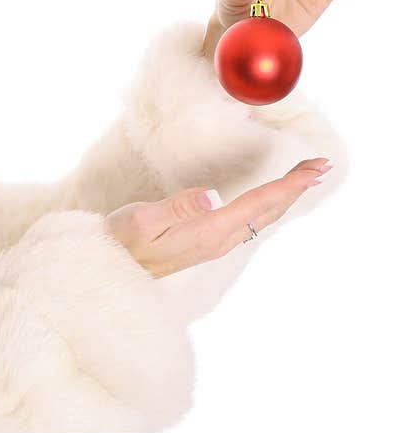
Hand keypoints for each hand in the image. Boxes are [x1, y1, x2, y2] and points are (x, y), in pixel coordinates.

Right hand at [103, 157, 332, 278]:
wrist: (111, 266)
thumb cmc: (123, 239)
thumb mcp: (143, 219)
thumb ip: (178, 206)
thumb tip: (212, 196)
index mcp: (208, 231)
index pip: (257, 203)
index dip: (288, 184)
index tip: (315, 169)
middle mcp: (219, 239)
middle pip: (267, 209)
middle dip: (296, 186)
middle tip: (322, 165)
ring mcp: (215, 243)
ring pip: (262, 217)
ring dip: (285, 196)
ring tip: (305, 179)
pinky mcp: (207, 243)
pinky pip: (250, 221)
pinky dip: (268, 205)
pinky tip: (270, 201)